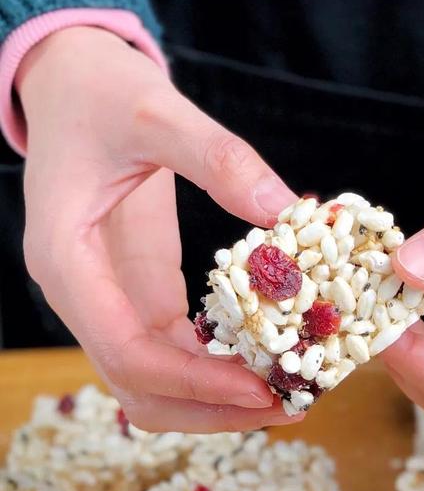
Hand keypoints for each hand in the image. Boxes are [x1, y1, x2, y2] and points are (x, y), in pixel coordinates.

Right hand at [18, 26, 299, 431]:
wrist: (70, 82)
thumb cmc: (98, 91)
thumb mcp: (156, 110)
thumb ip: (217, 157)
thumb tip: (285, 209)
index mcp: (66, 259)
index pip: (125, 350)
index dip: (195, 382)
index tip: (264, 387)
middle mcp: (81, 291)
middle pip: (138, 385)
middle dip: (211, 407)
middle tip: (289, 403)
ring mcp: (106, 293)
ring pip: (152, 378)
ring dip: (214, 397)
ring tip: (285, 389)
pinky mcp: (136, 285)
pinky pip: (170, 346)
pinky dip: (213, 363)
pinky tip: (264, 354)